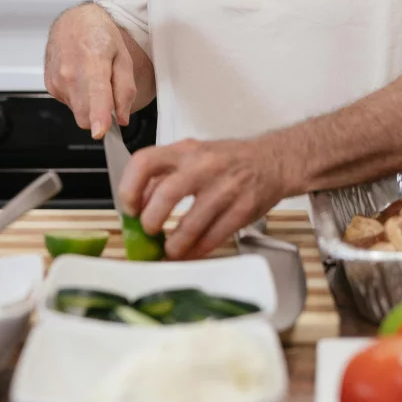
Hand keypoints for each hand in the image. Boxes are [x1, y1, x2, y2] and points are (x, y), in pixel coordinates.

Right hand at [44, 3, 135, 138]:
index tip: (100, 131)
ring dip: (88, 105)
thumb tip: (123, 116)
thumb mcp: (123, 57)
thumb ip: (125, 90)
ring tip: (93, 79)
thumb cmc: (99, 35)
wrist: (74, 21)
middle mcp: (70, 74)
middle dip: (99, 115)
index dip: (99, 117)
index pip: (95, 96)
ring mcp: (57, 81)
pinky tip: (81, 78)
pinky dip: (78, 97)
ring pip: (77, 112)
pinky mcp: (50, 86)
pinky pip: (69, 104)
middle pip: (85, 116)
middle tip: (108, 95)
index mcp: (93, 63)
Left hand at [119, 135, 289, 259]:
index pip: (145, 162)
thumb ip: (165, 175)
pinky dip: (197, 251)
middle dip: (151, 222)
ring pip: (191, 224)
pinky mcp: (243, 209)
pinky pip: (213, 237)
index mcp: (185, 150)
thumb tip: (137, 204)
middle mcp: (204, 165)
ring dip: (174, 245)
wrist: (273, 160)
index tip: (129, 208)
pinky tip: (191, 252)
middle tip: (149, 232)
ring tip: (169, 251)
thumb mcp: (194, 155)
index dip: (130, 188)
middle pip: (165, 195)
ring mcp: (226, 187)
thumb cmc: (228, 160)